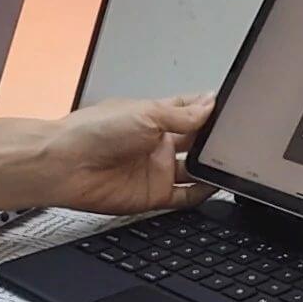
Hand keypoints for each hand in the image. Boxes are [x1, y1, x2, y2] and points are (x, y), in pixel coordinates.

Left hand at [48, 94, 218, 214]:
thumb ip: (183, 114)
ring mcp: (156, 169)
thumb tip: (210, 104)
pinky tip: (215, 186)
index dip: (210, 108)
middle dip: (215, 139)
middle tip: (235, 138)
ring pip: (195, 169)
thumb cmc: (93, 132)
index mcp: (155, 116)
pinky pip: (186, 197)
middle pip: (197, 141)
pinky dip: (203, 193)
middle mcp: (157, 142)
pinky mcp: (154, 194)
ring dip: (212, 166)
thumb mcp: (146, 113)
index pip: (190, 110)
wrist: (67, 165)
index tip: (231, 107)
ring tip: (231, 162)